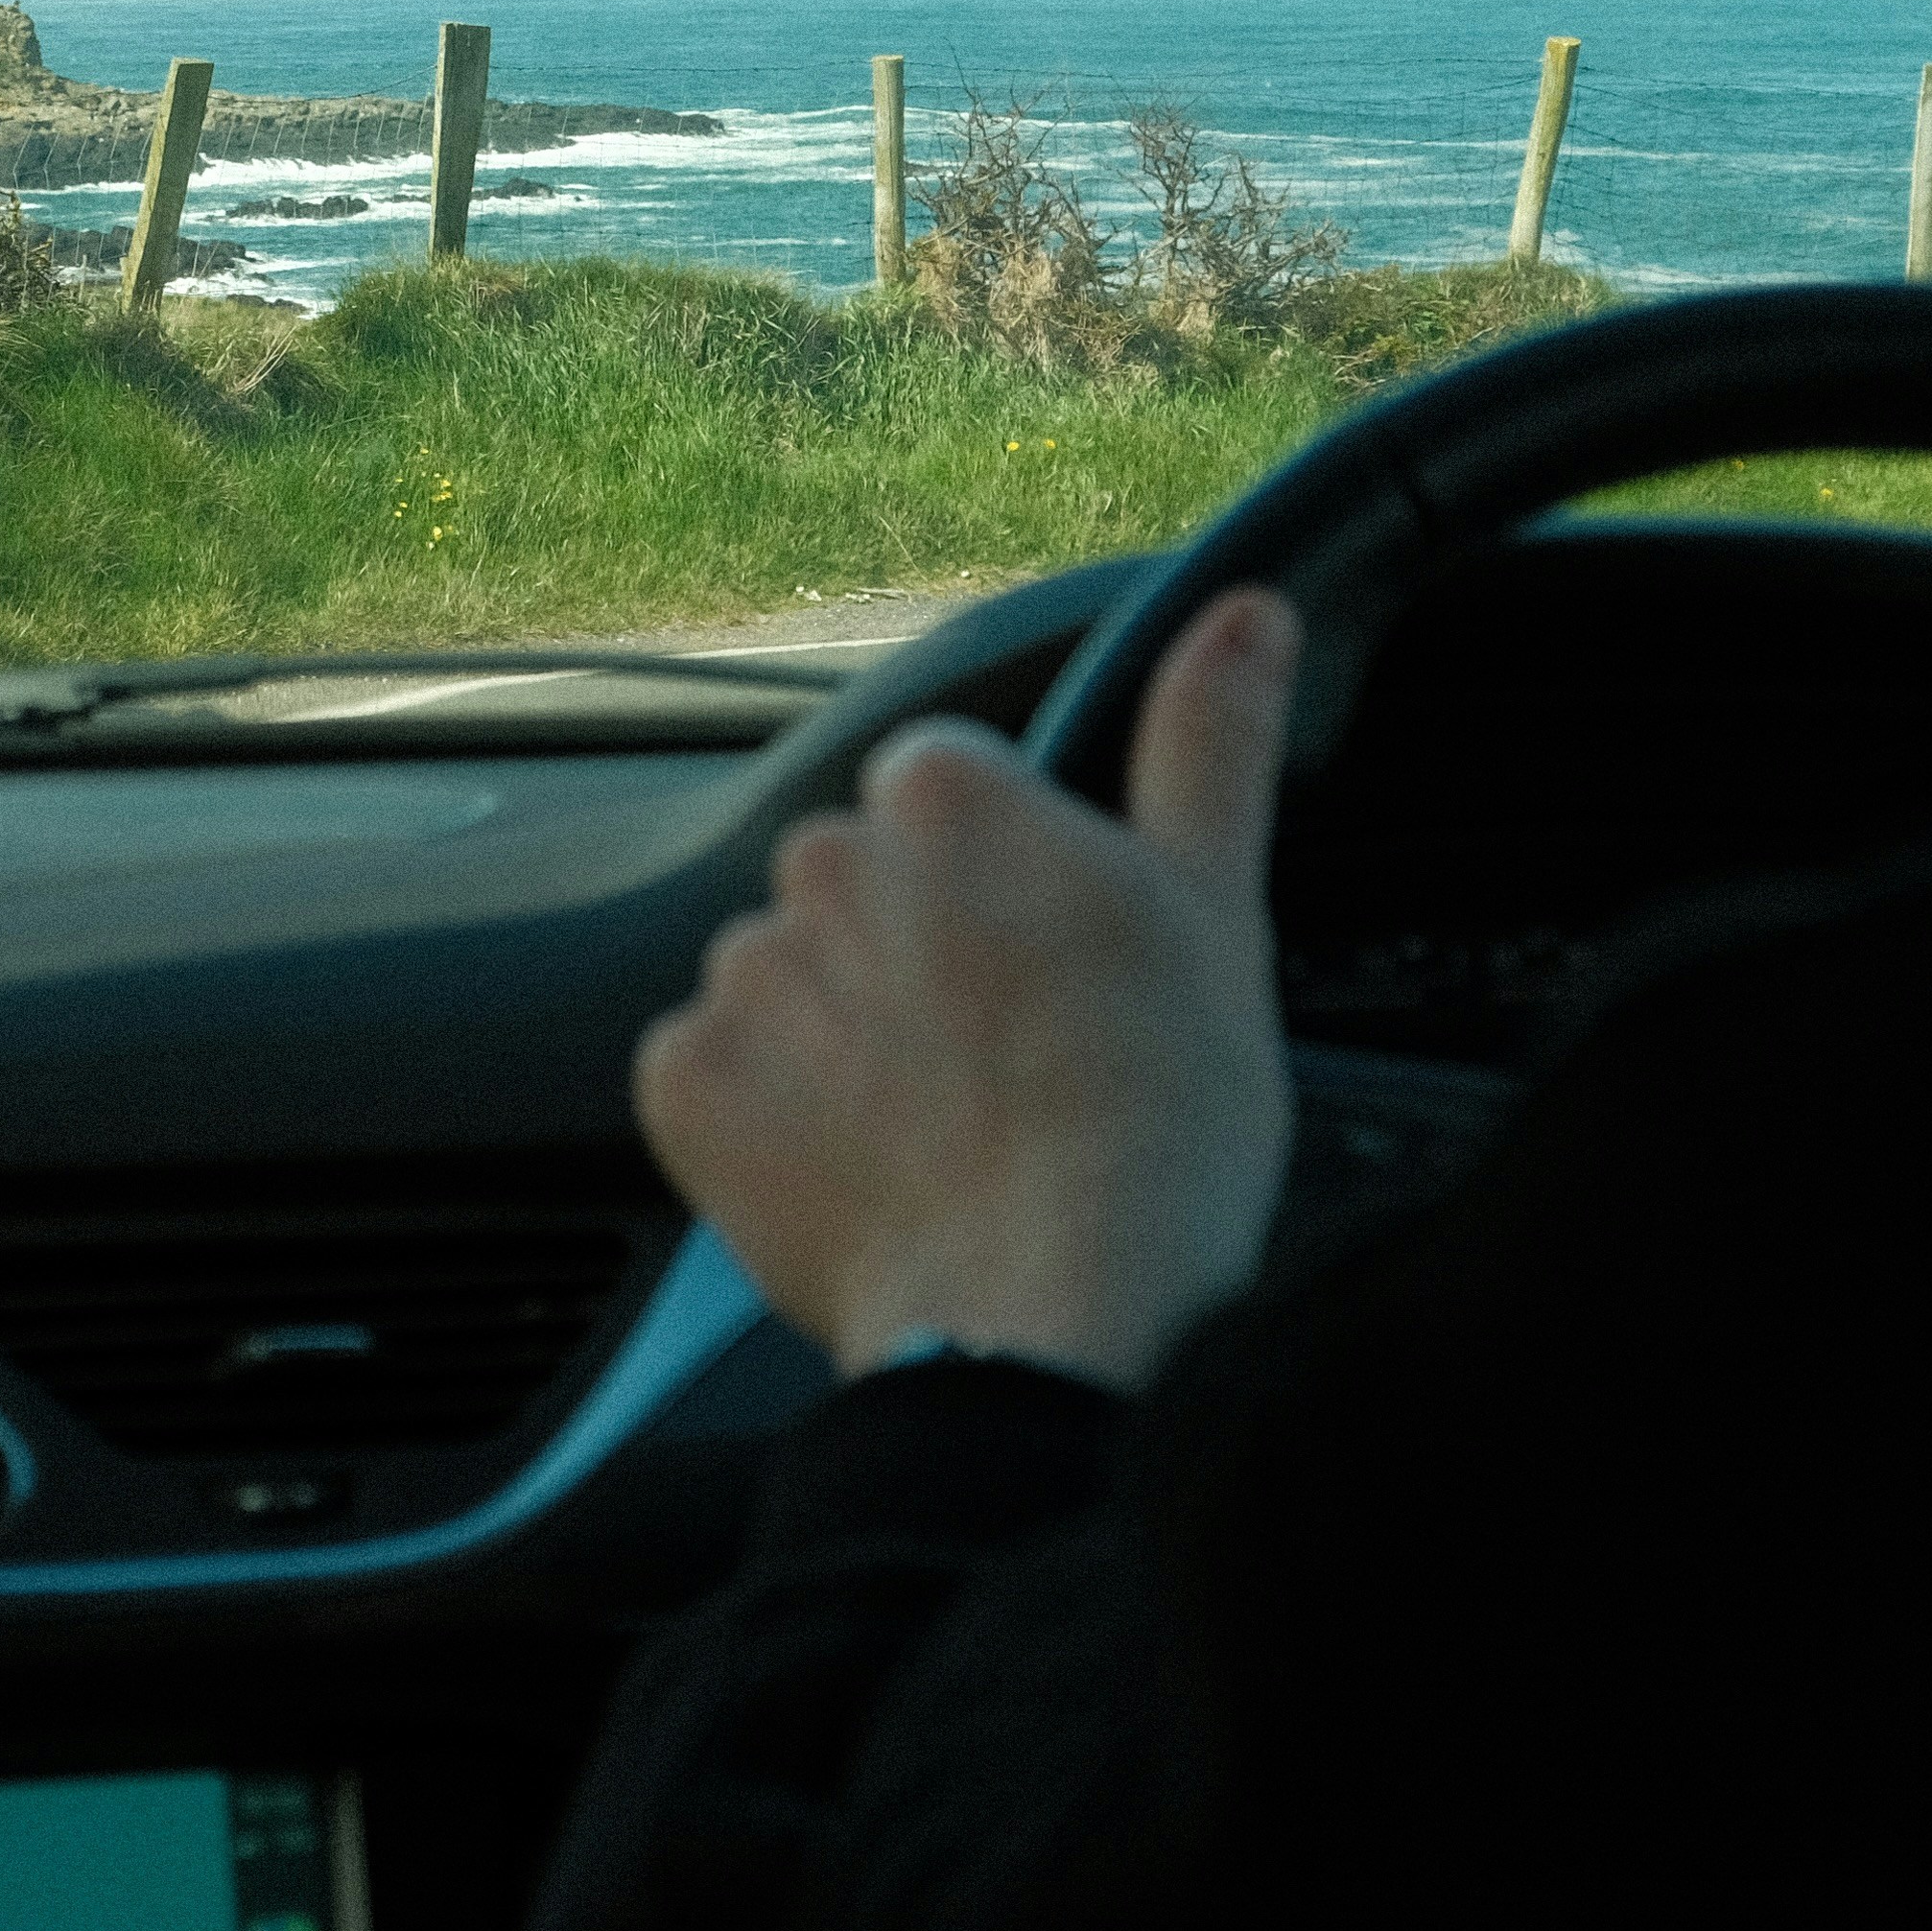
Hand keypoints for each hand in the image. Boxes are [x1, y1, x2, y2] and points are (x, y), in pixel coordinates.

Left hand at [632, 590, 1300, 1387]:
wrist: (1058, 1319)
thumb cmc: (1157, 1124)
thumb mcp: (1215, 911)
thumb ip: (1208, 743)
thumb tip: (1246, 611)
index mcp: (945, 797)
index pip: (944, 797)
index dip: (1000, 886)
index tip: (1045, 970)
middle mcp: (820, 862)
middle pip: (858, 885)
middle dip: (911, 954)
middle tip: (1004, 1064)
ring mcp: (744, 977)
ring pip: (788, 981)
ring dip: (839, 1038)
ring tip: (938, 1135)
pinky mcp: (684, 1088)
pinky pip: (713, 1079)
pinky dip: (766, 1123)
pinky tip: (860, 1172)